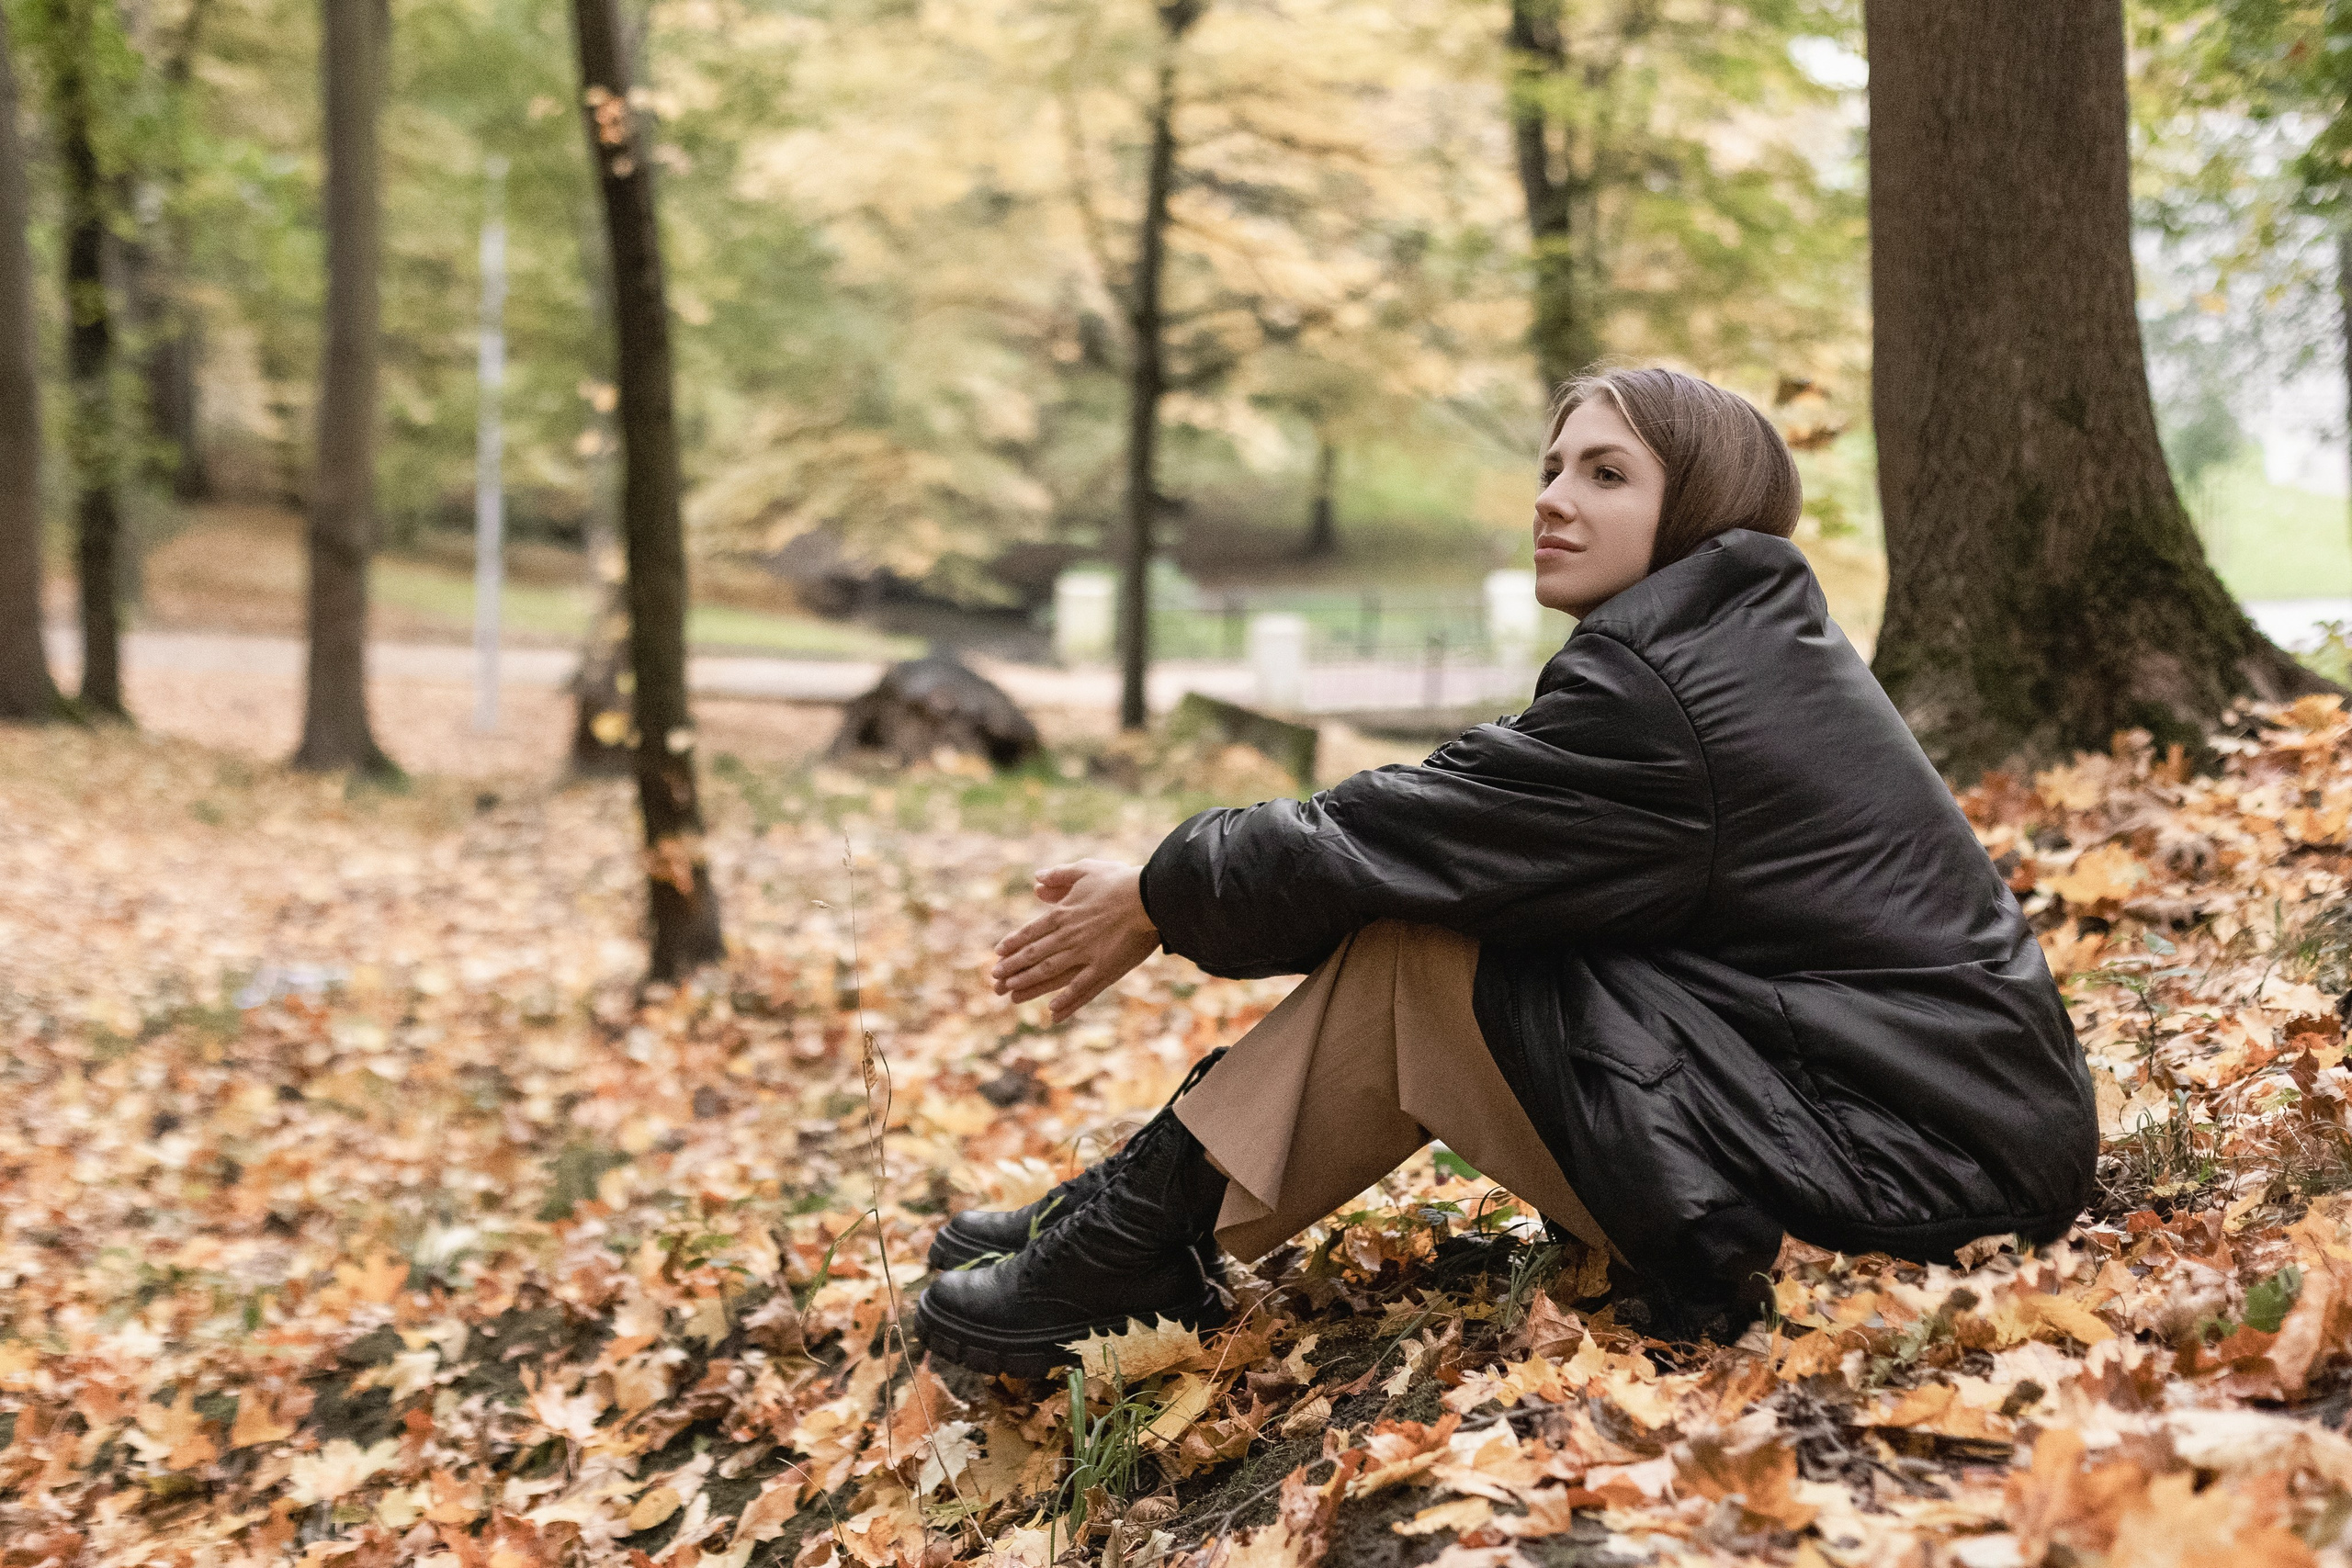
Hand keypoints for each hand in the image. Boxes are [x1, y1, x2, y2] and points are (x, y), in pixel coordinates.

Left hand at [991, 859, 1159, 1022]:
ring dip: (1029, 982)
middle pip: (1035, 954)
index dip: (1013, 943)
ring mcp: (1085, 954)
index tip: (998, 953)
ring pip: (1051, 971)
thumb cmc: (1119, 880)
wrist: (1149, 897)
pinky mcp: (1104, 968)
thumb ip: (1059, 875)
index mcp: (1063, 913)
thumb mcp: (1086, 869)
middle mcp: (1069, 936)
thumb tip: (1036, 879)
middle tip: (995, 978)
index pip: (1031, 931)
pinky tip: (1052, 1011)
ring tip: (1011, 992)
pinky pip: (1081, 988)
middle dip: (1013, 966)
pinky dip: (1066, 1000)